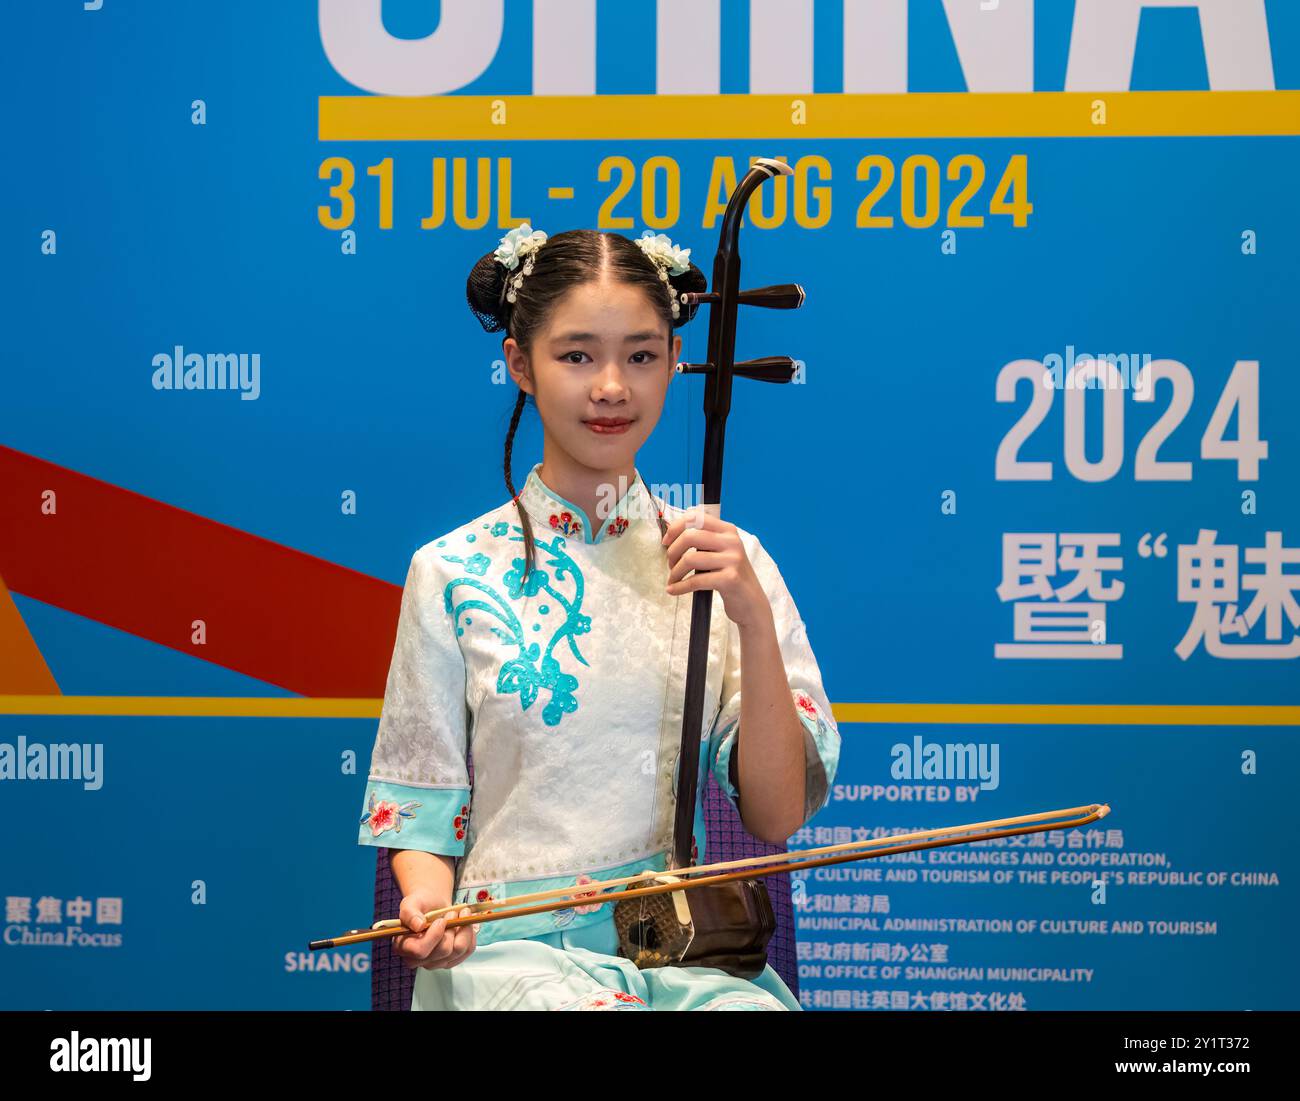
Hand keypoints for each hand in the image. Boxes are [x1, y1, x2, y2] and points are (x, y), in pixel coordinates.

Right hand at [391, 889, 477, 969]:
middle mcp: (420, 960)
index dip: (434, 935)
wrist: (432, 906)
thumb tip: (418, 925)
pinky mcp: (453, 960)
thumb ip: (409, 914)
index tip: (441, 920)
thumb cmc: (419, 905)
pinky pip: (468, 949)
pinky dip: (470, 934)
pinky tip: (465, 924)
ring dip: (463, 928)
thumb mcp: (410, 904)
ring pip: (459, 950)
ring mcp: (437, 962)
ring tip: (460, 914)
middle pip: (444, 951)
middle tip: (452, 912)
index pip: (420, 951)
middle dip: (451, 927)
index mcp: (404, 948)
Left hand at [661, 509, 771, 630]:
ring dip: (675, 572)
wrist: (751, 602)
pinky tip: (673, 590)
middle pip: (690, 536)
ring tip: (673, 579)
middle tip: (670, 564)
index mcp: (727, 530)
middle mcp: (732, 541)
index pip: (696, 517)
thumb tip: (671, 533)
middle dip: (673, 552)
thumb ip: (702, 541)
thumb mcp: (720, 552)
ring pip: (690, 559)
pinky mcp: (730, 579)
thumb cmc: (729, 576)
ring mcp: (733, 559)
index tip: (666, 542)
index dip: (675, 528)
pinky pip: (696, 580)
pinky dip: (680, 587)